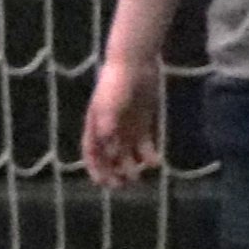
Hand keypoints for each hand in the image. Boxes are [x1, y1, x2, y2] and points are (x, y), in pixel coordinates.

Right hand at [83, 58, 160, 184]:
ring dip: (132, 167)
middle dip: (115, 173)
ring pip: (128, 154)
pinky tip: (156, 162)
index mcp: (95, 127)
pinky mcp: (143, 122)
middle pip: (110, 157)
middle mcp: (110, 130)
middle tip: (124, 184)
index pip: (92, 153)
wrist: (134, 63)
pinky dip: (149, 155)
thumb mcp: (109, 105)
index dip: (96, 169)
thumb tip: (108, 150)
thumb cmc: (117, 83)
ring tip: (140, 176)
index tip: (103, 183)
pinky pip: (145, 144)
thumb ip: (107, 126)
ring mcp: (127, 127)